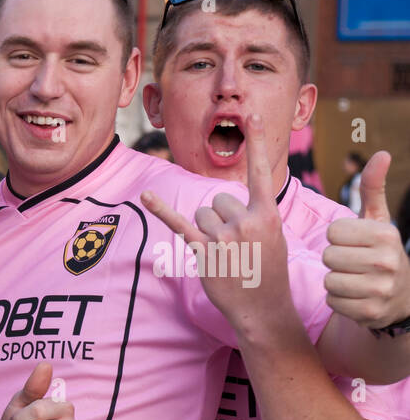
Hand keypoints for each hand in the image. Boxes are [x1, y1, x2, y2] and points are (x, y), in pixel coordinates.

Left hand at [140, 113, 289, 331]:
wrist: (262, 306)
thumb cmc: (267, 270)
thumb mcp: (273, 236)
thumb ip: (255, 212)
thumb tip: (228, 202)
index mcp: (267, 213)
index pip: (260, 171)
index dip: (256, 141)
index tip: (249, 114)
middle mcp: (245, 220)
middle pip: (220, 199)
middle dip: (223, 218)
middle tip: (236, 244)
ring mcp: (223, 236)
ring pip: (203, 213)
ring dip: (207, 230)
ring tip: (224, 252)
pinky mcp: (203, 251)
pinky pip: (179, 224)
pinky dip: (162, 210)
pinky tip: (146, 196)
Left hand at [322, 151, 409, 328]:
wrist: (402, 295)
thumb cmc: (379, 251)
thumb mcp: (378, 219)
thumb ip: (373, 188)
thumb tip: (382, 153)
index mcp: (386, 234)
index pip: (333, 232)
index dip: (337, 238)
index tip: (354, 243)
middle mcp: (386, 261)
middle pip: (328, 256)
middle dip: (335, 260)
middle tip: (353, 263)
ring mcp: (380, 289)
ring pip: (329, 280)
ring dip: (335, 281)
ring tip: (354, 279)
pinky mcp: (369, 312)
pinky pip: (332, 302)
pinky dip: (338, 300)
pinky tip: (355, 296)